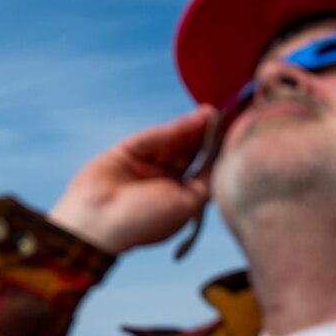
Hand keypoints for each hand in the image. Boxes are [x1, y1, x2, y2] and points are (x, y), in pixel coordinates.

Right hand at [47, 107, 215, 254]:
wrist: (99, 221)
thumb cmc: (144, 222)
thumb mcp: (186, 206)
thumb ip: (206, 183)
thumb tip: (222, 161)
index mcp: (175, 202)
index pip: (201, 173)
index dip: (218, 155)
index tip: (236, 138)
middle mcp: (160, 184)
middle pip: (189, 155)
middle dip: (207, 137)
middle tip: (229, 118)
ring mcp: (144, 167)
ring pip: (174, 144)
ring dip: (195, 129)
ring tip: (215, 114)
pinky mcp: (128, 152)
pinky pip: (156, 138)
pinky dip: (177, 128)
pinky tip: (198, 117)